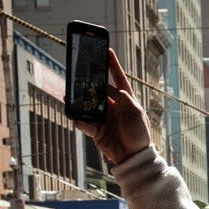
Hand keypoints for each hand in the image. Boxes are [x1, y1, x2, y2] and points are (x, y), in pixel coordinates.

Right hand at [73, 49, 150, 165]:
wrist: (133, 158)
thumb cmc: (139, 134)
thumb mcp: (136, 113)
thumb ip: (125, 99)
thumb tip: (110, 88)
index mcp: (126, 99)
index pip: (118, 78)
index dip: (112, 64)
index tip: (107, 50)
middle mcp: (113, 106)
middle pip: (98, 89)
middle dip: (88, 81)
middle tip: (79, 72)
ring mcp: (104, 117)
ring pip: (87, 104)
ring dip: (79, 100)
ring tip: (70, 94)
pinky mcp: (96, 130)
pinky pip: (84, 122)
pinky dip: (80, 121)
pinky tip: (77, 118)